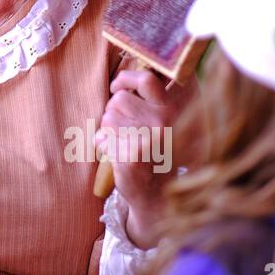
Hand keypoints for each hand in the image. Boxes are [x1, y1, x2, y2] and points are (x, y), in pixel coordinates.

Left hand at [97, 69, 196, 246]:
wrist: (157, 194)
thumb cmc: (154, 154)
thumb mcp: (159, 124)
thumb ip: (145, 104)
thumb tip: (118, 86)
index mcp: (171, 110)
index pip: (146, 80)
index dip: (125, 80)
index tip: (116, 87)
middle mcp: (163, 121)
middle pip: (119, 100)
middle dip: (114, 112)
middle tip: (124, 131)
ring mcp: (149, 138)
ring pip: (108, 118)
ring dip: (108, 130)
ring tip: (122, 144)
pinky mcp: (133, 154)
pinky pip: (103, 139)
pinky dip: (104, 146)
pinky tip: (116, 156)